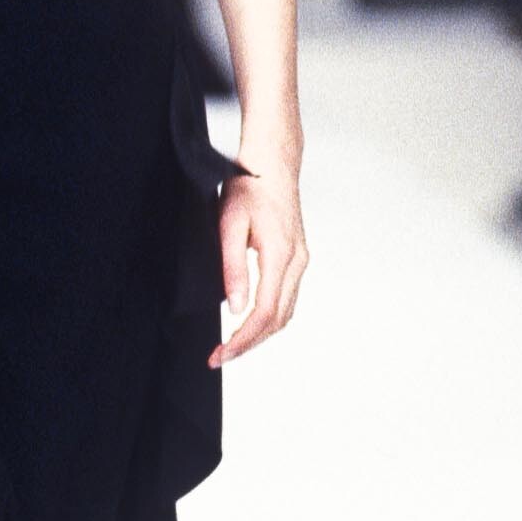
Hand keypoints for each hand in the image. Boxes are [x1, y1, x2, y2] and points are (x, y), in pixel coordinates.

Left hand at [209, 161, 306, 364]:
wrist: (272, 164)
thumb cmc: (249, 186)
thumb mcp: (229, 225)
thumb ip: (232, 269)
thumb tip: (234, 308)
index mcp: (281, 255)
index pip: (264, 312)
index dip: (242, 339)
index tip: (221, 354)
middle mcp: (297, 261)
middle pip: (278, 320)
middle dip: (249, 343)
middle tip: (220, 356)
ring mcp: (301, 260)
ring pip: (285, 312)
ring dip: (260, 333)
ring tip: (232, 346)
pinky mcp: (298, 257)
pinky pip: (287, 298)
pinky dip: (270, 317)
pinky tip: (250, 322)